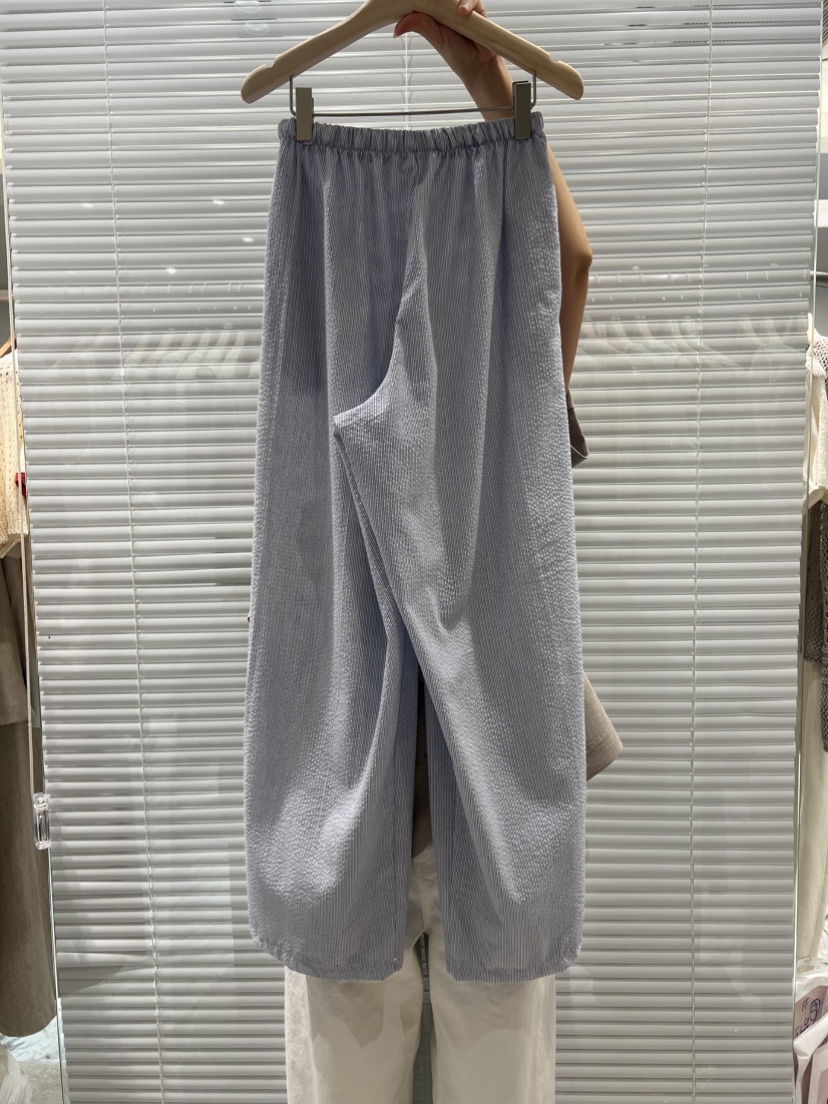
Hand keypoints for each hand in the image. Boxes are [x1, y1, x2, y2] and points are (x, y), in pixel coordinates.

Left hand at [393, 0, 509, 97]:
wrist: (479, 65)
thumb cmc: (458, 55)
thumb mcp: (436, 39)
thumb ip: (420, 26)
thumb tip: (397, 29)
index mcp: (432, 15)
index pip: (422, 1)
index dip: (417, 1)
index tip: (408, 1)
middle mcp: (446, 8)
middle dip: (434, 1)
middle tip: (435, 9)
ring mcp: (460, 5)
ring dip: (450, 0)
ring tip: (452, 11)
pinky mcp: (475, 7)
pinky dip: (466, 3)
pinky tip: (462, 12)